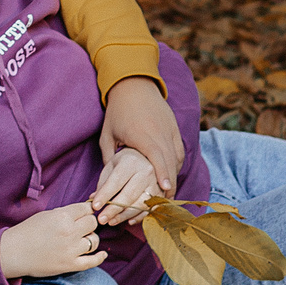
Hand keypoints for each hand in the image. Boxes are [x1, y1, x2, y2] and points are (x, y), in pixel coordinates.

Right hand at [0, 202, 110, 279]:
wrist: (14, 252)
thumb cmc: (27, 231)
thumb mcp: (46, 215)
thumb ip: (66, 213)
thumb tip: (84, 211)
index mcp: (62, 216)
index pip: (86, 209)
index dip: (86, 210)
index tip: (84, 213)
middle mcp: (69, 232)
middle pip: (93, 223)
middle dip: (89, 223)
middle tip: (82, 226)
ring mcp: (71, 249)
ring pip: (95, 240)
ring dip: (91, 238)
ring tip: (83, 239)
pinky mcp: (70, 265)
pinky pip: (92, 261)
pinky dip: (100, 257)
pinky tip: (102, 254)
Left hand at [88, 146, 157, 226]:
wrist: (147, 157)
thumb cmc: (126, 162)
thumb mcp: (112, 166)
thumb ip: (103, 182)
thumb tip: (93, 199)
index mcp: (131, 162)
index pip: (116, 182)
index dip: (104, 195)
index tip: (94, 206)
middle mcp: (146, 171)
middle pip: (128, 195)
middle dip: (113, 209)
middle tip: (101, 219)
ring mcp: (156, 183)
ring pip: (140, 204)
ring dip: (124, 216)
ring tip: (111, 221)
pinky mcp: (161, 193)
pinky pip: (149, 209)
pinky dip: (138, 217)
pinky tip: (128, 221)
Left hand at [101, 76, 183, 196]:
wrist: (133, 84)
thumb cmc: (117, 111)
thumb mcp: (107, 134)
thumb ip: (108, 158)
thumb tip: (106, 182)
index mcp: (141, 134)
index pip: (156, 156)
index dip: (161, 173)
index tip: (165, 188)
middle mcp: (158, 132)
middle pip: (169, 160)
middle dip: (170, 181)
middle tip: (168, 200)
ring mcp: (168, 129)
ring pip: (176, 156)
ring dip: (174, 174)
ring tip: (169, 192)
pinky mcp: (174, 127)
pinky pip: (179, 149)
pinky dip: (177, 163)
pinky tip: (172, 174)